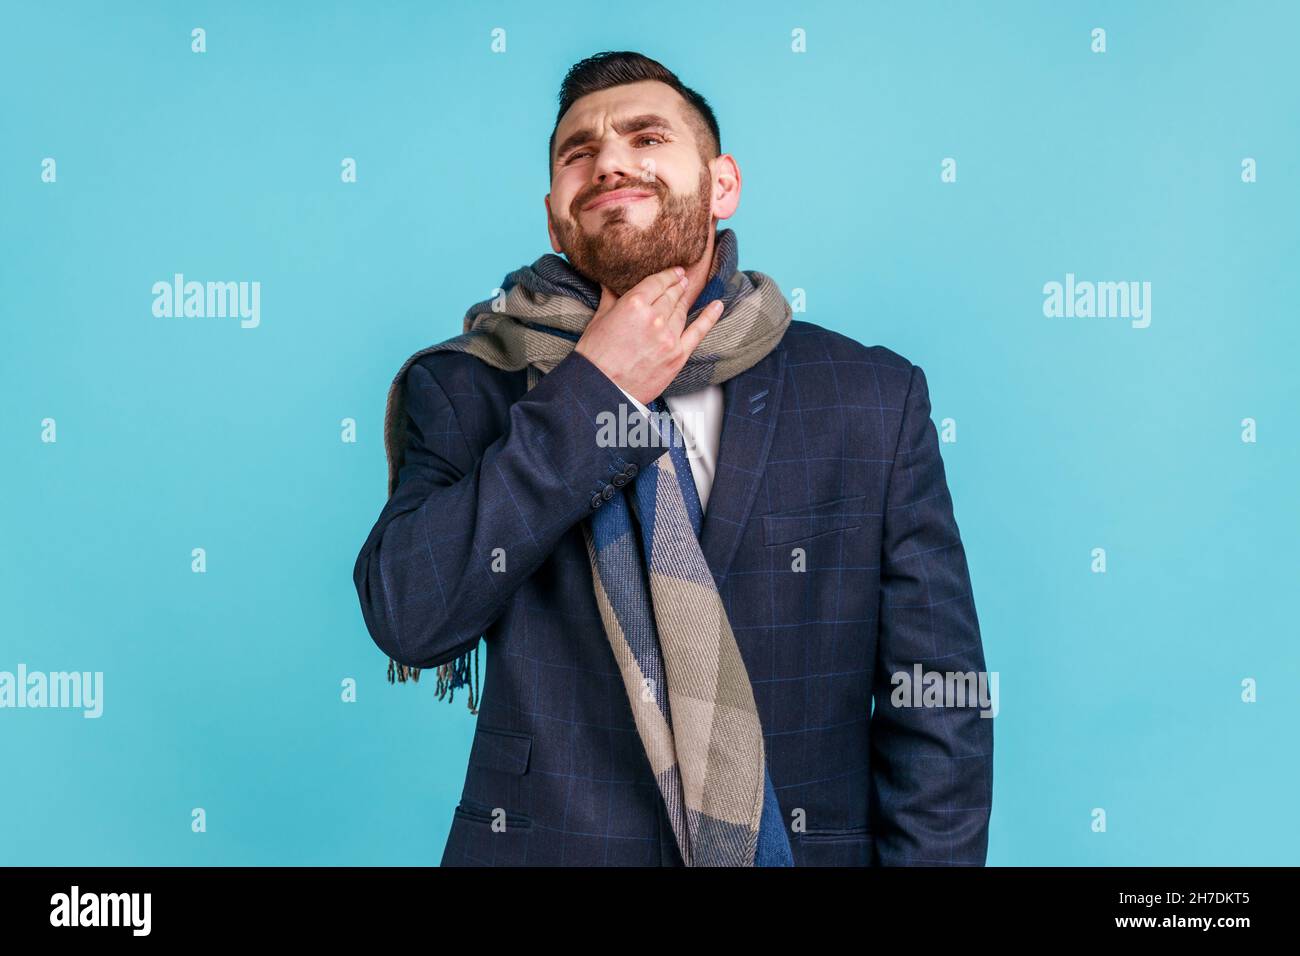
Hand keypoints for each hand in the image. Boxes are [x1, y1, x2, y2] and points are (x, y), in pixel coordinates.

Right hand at [574, 265, 723, 404]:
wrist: (601, 389)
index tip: (675, 271)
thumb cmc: (595, 358)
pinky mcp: (678, 355)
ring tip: (686, 291)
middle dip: (677, 286)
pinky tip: (717, 306)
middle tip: (682, 279)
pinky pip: (698, 331)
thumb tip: (610, 284)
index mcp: (634, 304)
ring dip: (684, 299)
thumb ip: (610, 298)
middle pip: (671, 295)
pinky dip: (709, 317)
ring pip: (681, 311)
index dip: (668, 275)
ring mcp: (669, 337)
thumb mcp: (598, 320)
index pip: (657, 282)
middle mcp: (654, 318)